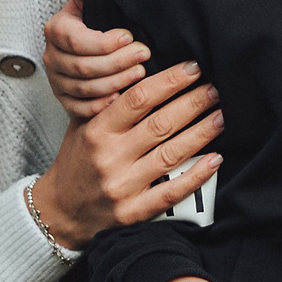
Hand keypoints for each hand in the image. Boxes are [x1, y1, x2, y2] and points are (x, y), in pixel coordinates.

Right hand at [28, 59, 222, 248]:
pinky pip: (170, 192)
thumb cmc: (75, 165)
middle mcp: (110, 157)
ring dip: (201, 133)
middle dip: (193, 103)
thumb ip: (108, 103)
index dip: (169, 81)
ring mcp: (122, 186)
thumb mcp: (81, 128)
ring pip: (170, 154)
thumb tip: (143, 72)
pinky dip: (196, 176)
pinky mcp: (133, 213)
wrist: (60, 213)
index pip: (138, 99)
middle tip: (215, 88)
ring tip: (221, 116)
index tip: (192, 68)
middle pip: (160, 123)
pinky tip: (215, 160)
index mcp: (97, 132)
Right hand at [45, 0, 149, 117]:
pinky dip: (101, 105)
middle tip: (143, 55)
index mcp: (56, 29)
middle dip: (117, 62)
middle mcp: (52, 56)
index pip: (76, 41)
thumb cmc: (94, 8)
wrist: (95, 30)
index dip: (104, 42)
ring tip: (140, 72)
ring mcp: (57, 80)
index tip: (129, 37)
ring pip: (84, 89)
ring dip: (115, 82)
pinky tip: (121, 97)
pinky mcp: (65, 99)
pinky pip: (80, 109)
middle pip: (83, 67)